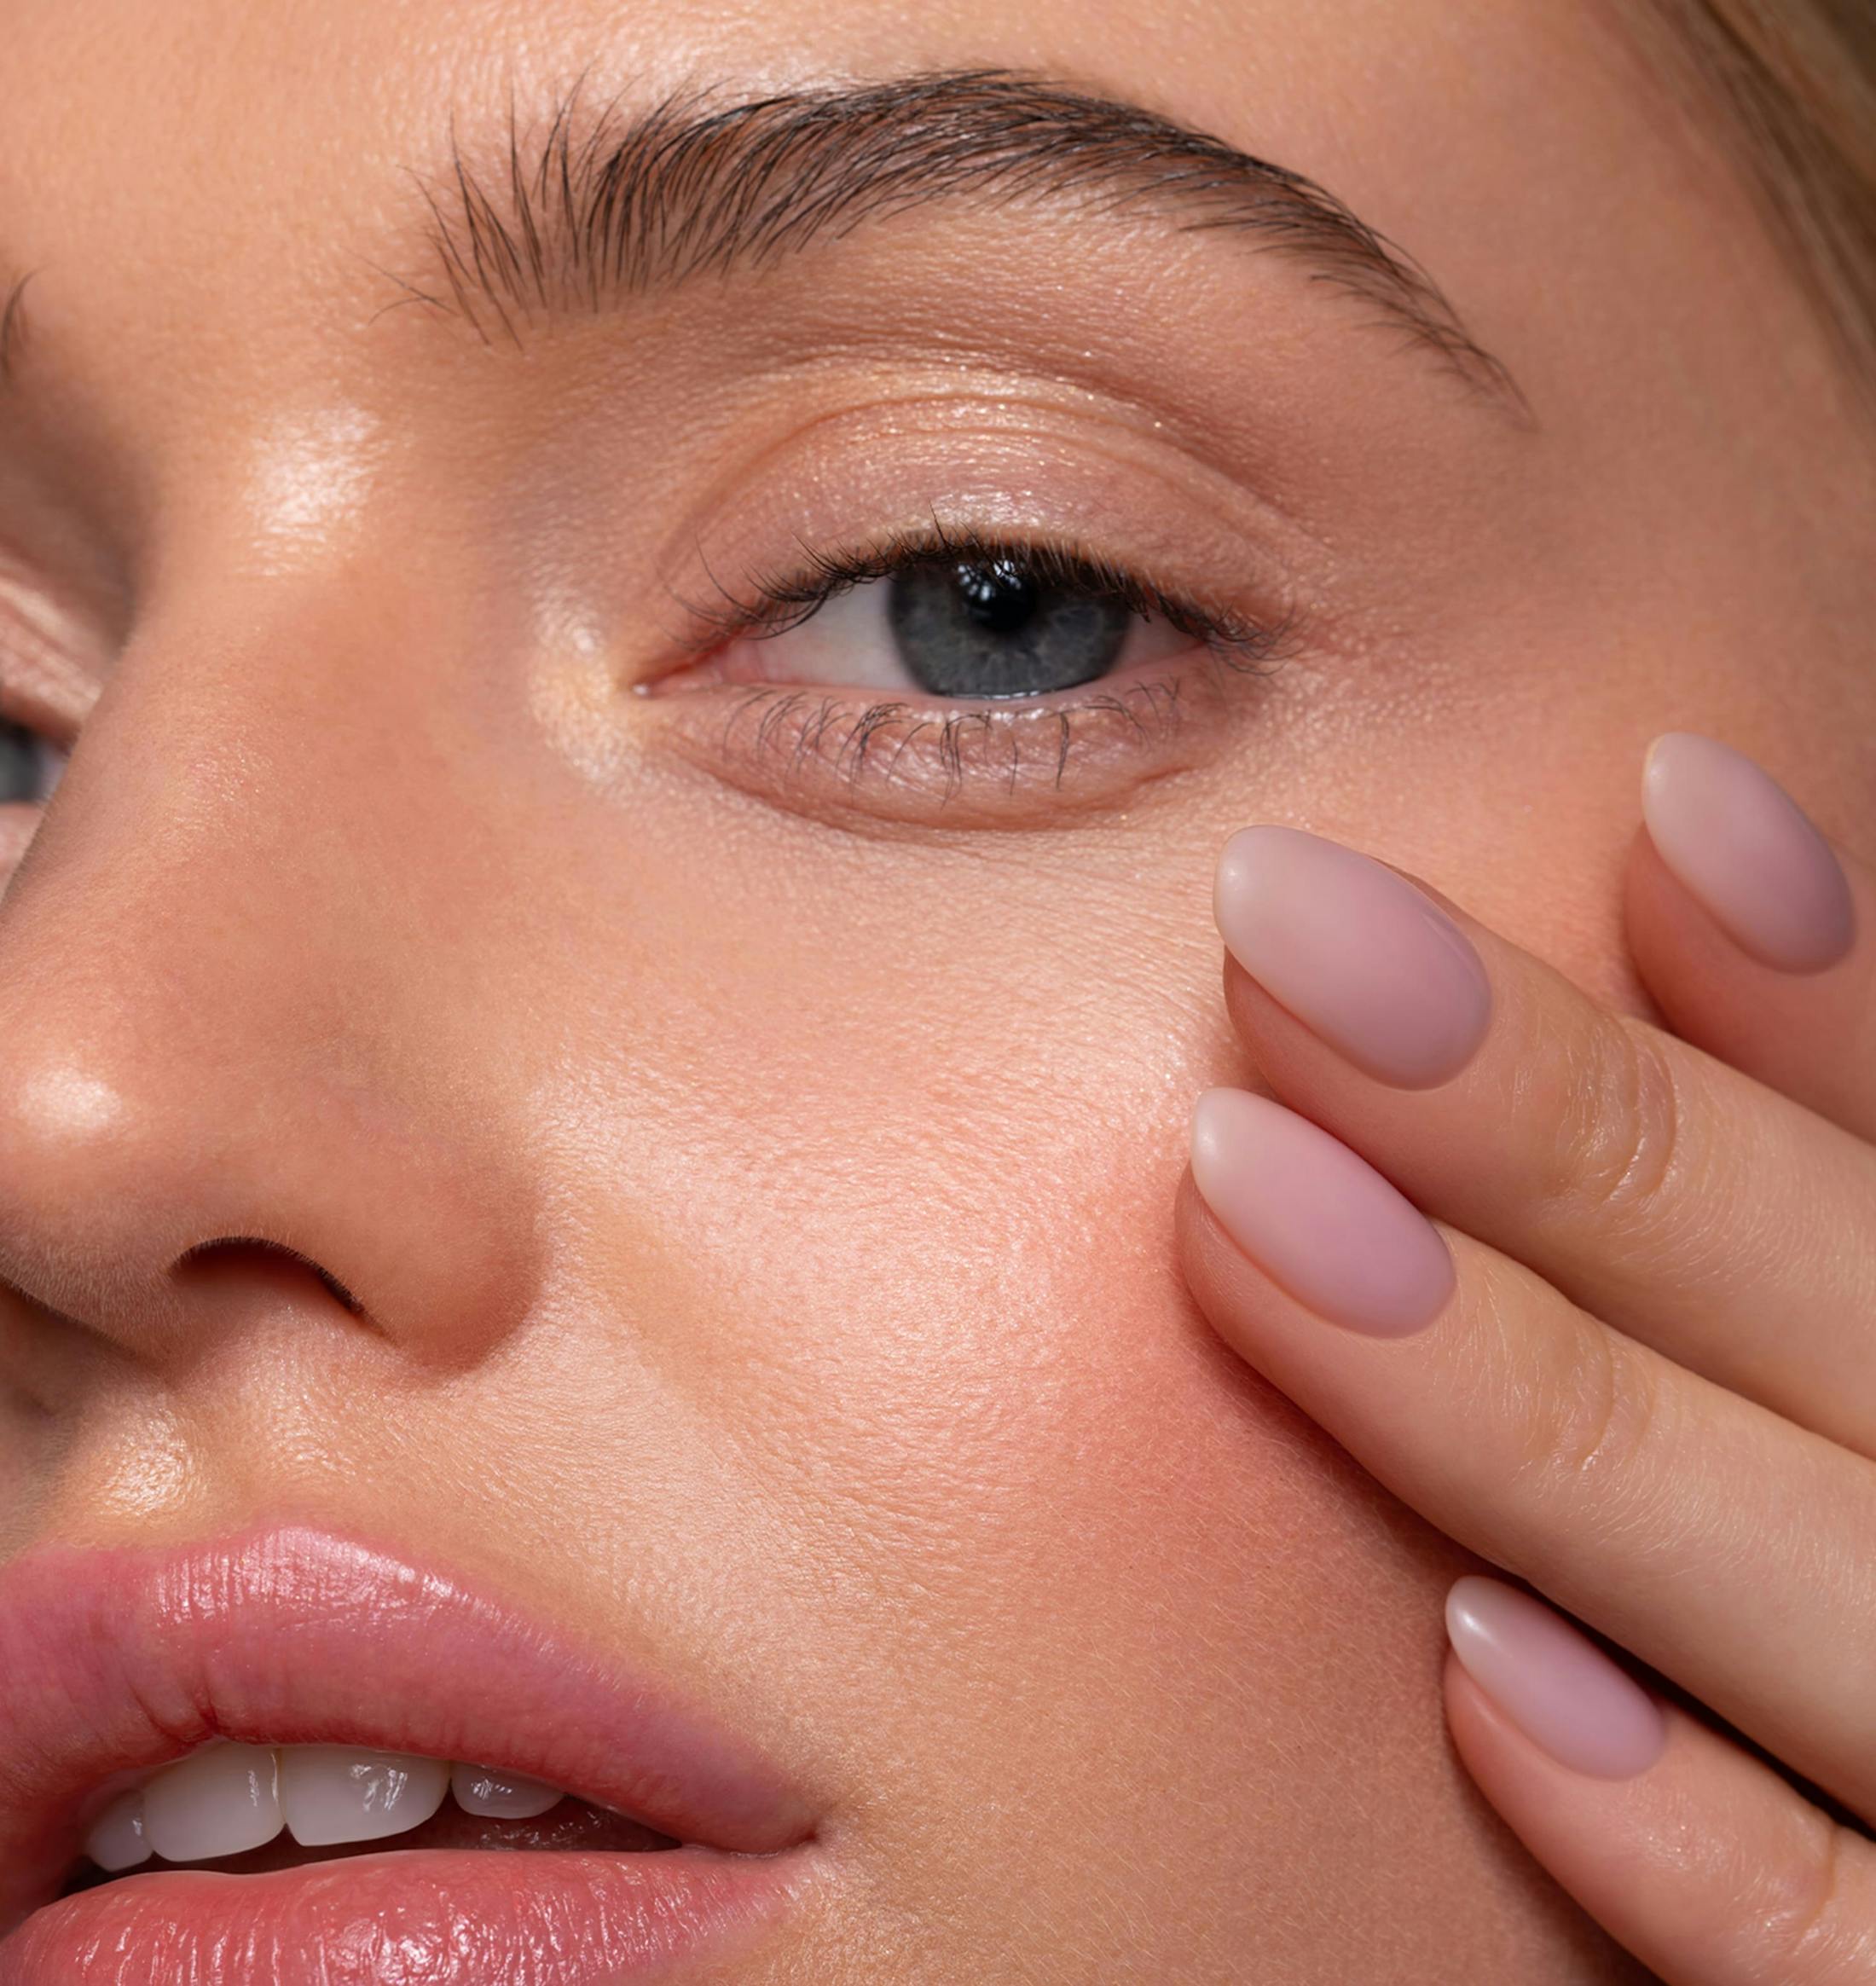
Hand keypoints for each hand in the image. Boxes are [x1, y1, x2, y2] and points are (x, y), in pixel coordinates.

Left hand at [1175, 732, 1875, 1984]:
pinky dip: (1702, 1845)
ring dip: (1549, 1410)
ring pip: (1836, 1604)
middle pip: (1849, 1320)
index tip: (1656, 792)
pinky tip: (1474, 1671)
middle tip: (1290, 929)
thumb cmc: (1840, 1541)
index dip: (1820, 984)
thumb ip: (1746, 1254)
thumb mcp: (1833, 1361)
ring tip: (1251, 1197)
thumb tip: (1646, 919)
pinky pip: (1844, 1972)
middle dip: (1580, 1128)